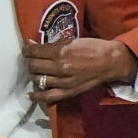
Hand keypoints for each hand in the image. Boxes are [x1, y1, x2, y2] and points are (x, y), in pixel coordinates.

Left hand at [23, 38, 137, 104]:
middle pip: (33, 66)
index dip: (27, 50)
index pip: (34, 52)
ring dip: (33, 75)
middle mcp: (60, 67)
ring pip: (37, 80)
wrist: (110, 62)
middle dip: (29, 62)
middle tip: (31, 60)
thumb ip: (51, 44)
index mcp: (60, 51)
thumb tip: (32, 45)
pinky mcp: (69, 92)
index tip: (27, 50)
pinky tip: (31, 94)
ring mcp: (64, 81)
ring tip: (35, 72)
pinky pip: (48, 97)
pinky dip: (37, 96)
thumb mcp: (70, 41)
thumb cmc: (92, 48)